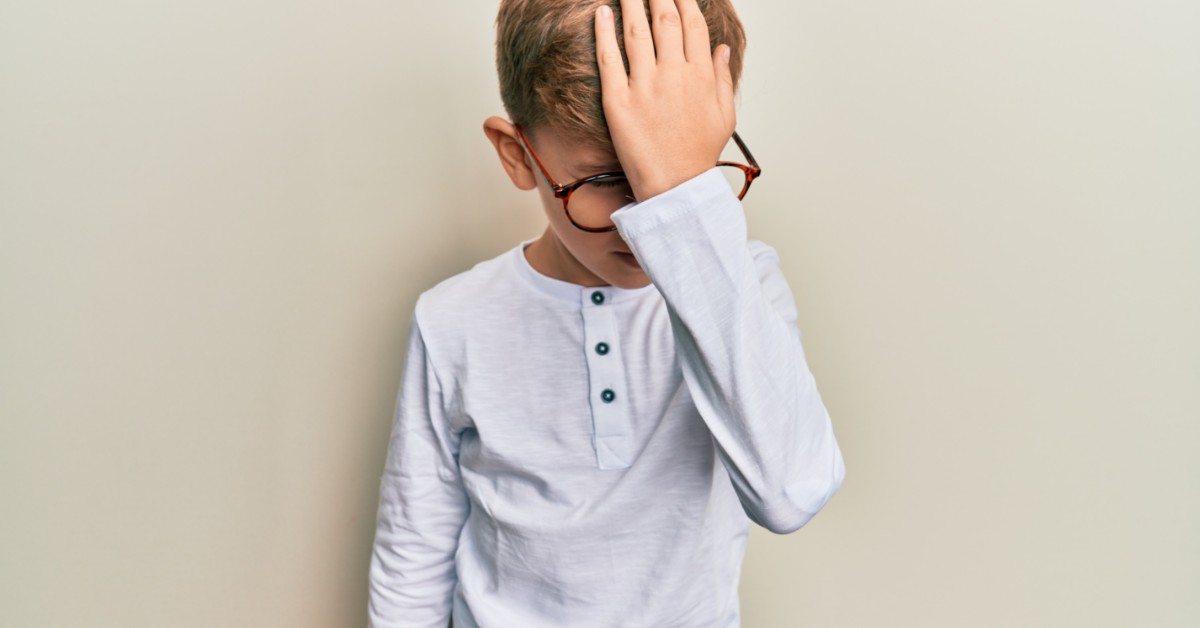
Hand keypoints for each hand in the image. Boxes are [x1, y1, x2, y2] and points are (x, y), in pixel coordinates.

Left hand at [595, 0, 735, 201]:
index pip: (693, 25)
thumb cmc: (697, 156)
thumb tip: (721, 49)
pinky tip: (601, 13)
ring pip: (636, 31)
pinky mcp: (618, 101)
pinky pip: (609, 58)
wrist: (675, 187)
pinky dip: (604, 32)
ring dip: (631, 2)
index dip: (684, 1)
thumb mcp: (723, 116)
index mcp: (700, 76)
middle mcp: (674, 75)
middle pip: (664, 20)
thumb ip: (722, 78)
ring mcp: (645, 86)